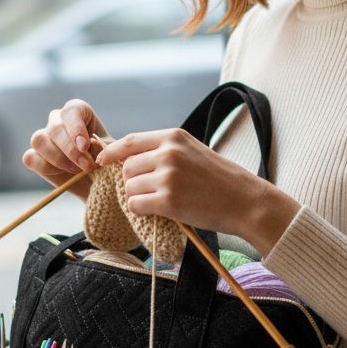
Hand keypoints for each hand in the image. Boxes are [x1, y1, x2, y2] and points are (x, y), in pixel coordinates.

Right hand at [22, 100, 109, 200]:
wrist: (97, 183)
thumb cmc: (105, 162)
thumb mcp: (110, 153)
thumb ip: (103, 147)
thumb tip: (91, 144)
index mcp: (79, 113)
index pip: (71, 110)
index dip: (76, 127)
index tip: (84, 146)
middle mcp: (58, 121)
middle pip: (55, 127)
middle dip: (71, 150)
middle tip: (87, 166)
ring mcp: (43, 138)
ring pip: (39, 140)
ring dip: (59, 159)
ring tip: (77, 171)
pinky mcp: (33, 156)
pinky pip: (30, 157)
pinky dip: (46, 168)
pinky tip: (62, 174)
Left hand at [95, 128, 299, 254]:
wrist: (245, 200)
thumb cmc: (220, 179)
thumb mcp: (192, 151)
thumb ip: (164, 150)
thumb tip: (129, 158)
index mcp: (174, 137)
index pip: (130, 141)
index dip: (112, 152)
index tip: (102, 160)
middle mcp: (168, 153)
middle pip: (127, 167)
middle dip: (132, 181)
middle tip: (150, 191)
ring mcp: (167, 176)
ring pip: (130, 188)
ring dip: (138, 197)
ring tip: (161, 201)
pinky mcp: (168, 201)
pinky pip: (136, 205)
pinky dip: (142, 210)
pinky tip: (160, 211)